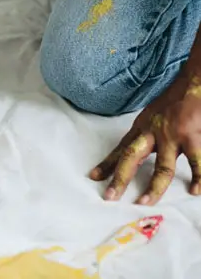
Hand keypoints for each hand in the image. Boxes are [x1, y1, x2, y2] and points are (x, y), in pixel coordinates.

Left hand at [90, 72, 200, 204]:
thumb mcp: (152, 116)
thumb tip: (138, 150)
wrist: (194, 82)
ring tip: (145, 202)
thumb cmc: (174, 101)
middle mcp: (152, 132)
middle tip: (110, 196)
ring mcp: (172, 135)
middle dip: (120, 178)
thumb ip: (146, 134)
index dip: (107, 164)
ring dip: (154, 188)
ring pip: (162, 168)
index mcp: (142, 128)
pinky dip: (198, 178)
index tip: (94, 177)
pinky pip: (196, 163)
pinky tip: (195, 190)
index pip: (121, 149)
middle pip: (131, 158)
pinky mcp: (191, 136)